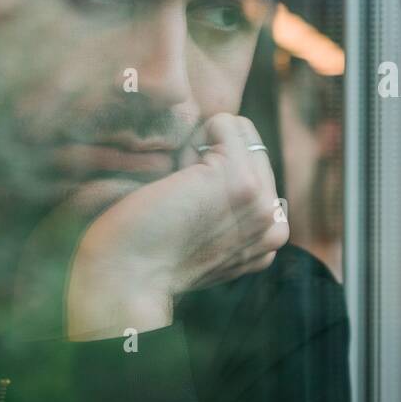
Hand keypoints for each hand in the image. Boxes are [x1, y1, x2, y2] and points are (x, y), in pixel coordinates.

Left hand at [64, 114, 288, 339]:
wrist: (126, 278)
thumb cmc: (148, 254)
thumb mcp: (207, 239)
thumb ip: (232, 213)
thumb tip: (224, 166)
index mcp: (271, 238)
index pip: (259, 169)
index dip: (217, 173)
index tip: (190, 209)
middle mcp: (275, 223)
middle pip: (252, 146)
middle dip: (213, 157)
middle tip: (182, 200)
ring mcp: (261, 202)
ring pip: (240, 131)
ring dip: (201, 150)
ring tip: (180, 192)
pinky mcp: (240, 180)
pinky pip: (224, 123)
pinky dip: (192, 140)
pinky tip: (176, 180)